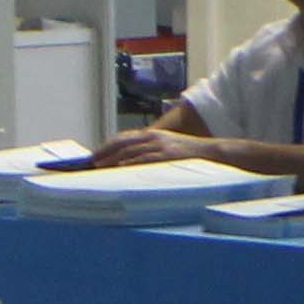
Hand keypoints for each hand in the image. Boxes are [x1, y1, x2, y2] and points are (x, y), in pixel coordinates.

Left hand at [98, 126, 252, 171]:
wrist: (214, 154)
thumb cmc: (190, 156)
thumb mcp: (168, 150)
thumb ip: (150, 154)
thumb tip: (128, 165)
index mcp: (153, 135)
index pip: (123, 138)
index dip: (106, 146)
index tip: (93, 156)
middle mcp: (154, 138)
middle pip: (121, 144)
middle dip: (103, 153)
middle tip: (89, 164)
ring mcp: (160, 146)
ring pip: (129, 151)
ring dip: (111, 159)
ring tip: (97, 167)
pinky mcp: (167, 156)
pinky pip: (144, 159)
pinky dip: (129, 163)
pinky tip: (119, 168)